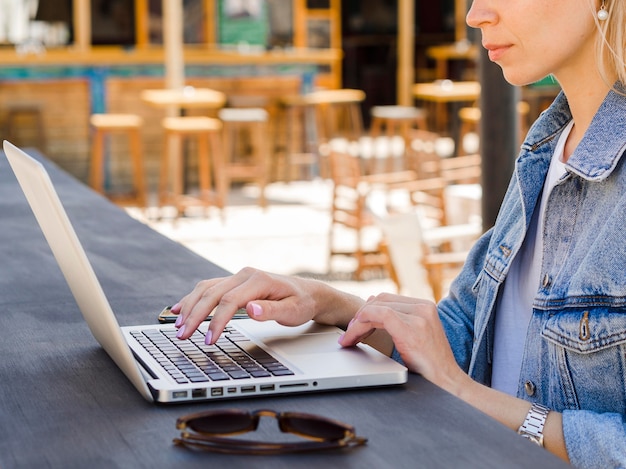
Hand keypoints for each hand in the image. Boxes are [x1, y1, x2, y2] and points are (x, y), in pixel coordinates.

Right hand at [171, 267, 326, 343]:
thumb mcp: (293, 311)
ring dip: (190, 307)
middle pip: (212, 294)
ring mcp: (238, 277)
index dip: (216, 321)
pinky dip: (192, 298)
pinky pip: (209, 288)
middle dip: (195, 315)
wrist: (307, 293)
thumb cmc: (301, 303)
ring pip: (206, 289)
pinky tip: (179, 309)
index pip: (229, 301)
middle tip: (182, 336)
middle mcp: (245, 275)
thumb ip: (271, 311)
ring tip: (178, 326)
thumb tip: (251, 309)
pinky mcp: (234, 282)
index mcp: (258, 280)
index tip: (208, 340)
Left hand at [339, 293, 466, 393]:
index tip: (355, 325)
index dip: (368, 310)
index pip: (388, 299)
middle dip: (360, 316)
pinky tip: (354, 336)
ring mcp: (419, 315)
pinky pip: (380, 315)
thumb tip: (373, 312)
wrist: (447, 382)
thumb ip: (399, 322)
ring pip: (377, 308)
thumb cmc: (429, 365)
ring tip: (348, 338)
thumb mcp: (415, 337)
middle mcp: (423, 307)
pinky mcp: (411, 327)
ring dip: (357, 323)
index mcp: (424, 306)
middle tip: (348, 333)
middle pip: (380, 301)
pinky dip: (362, 323)